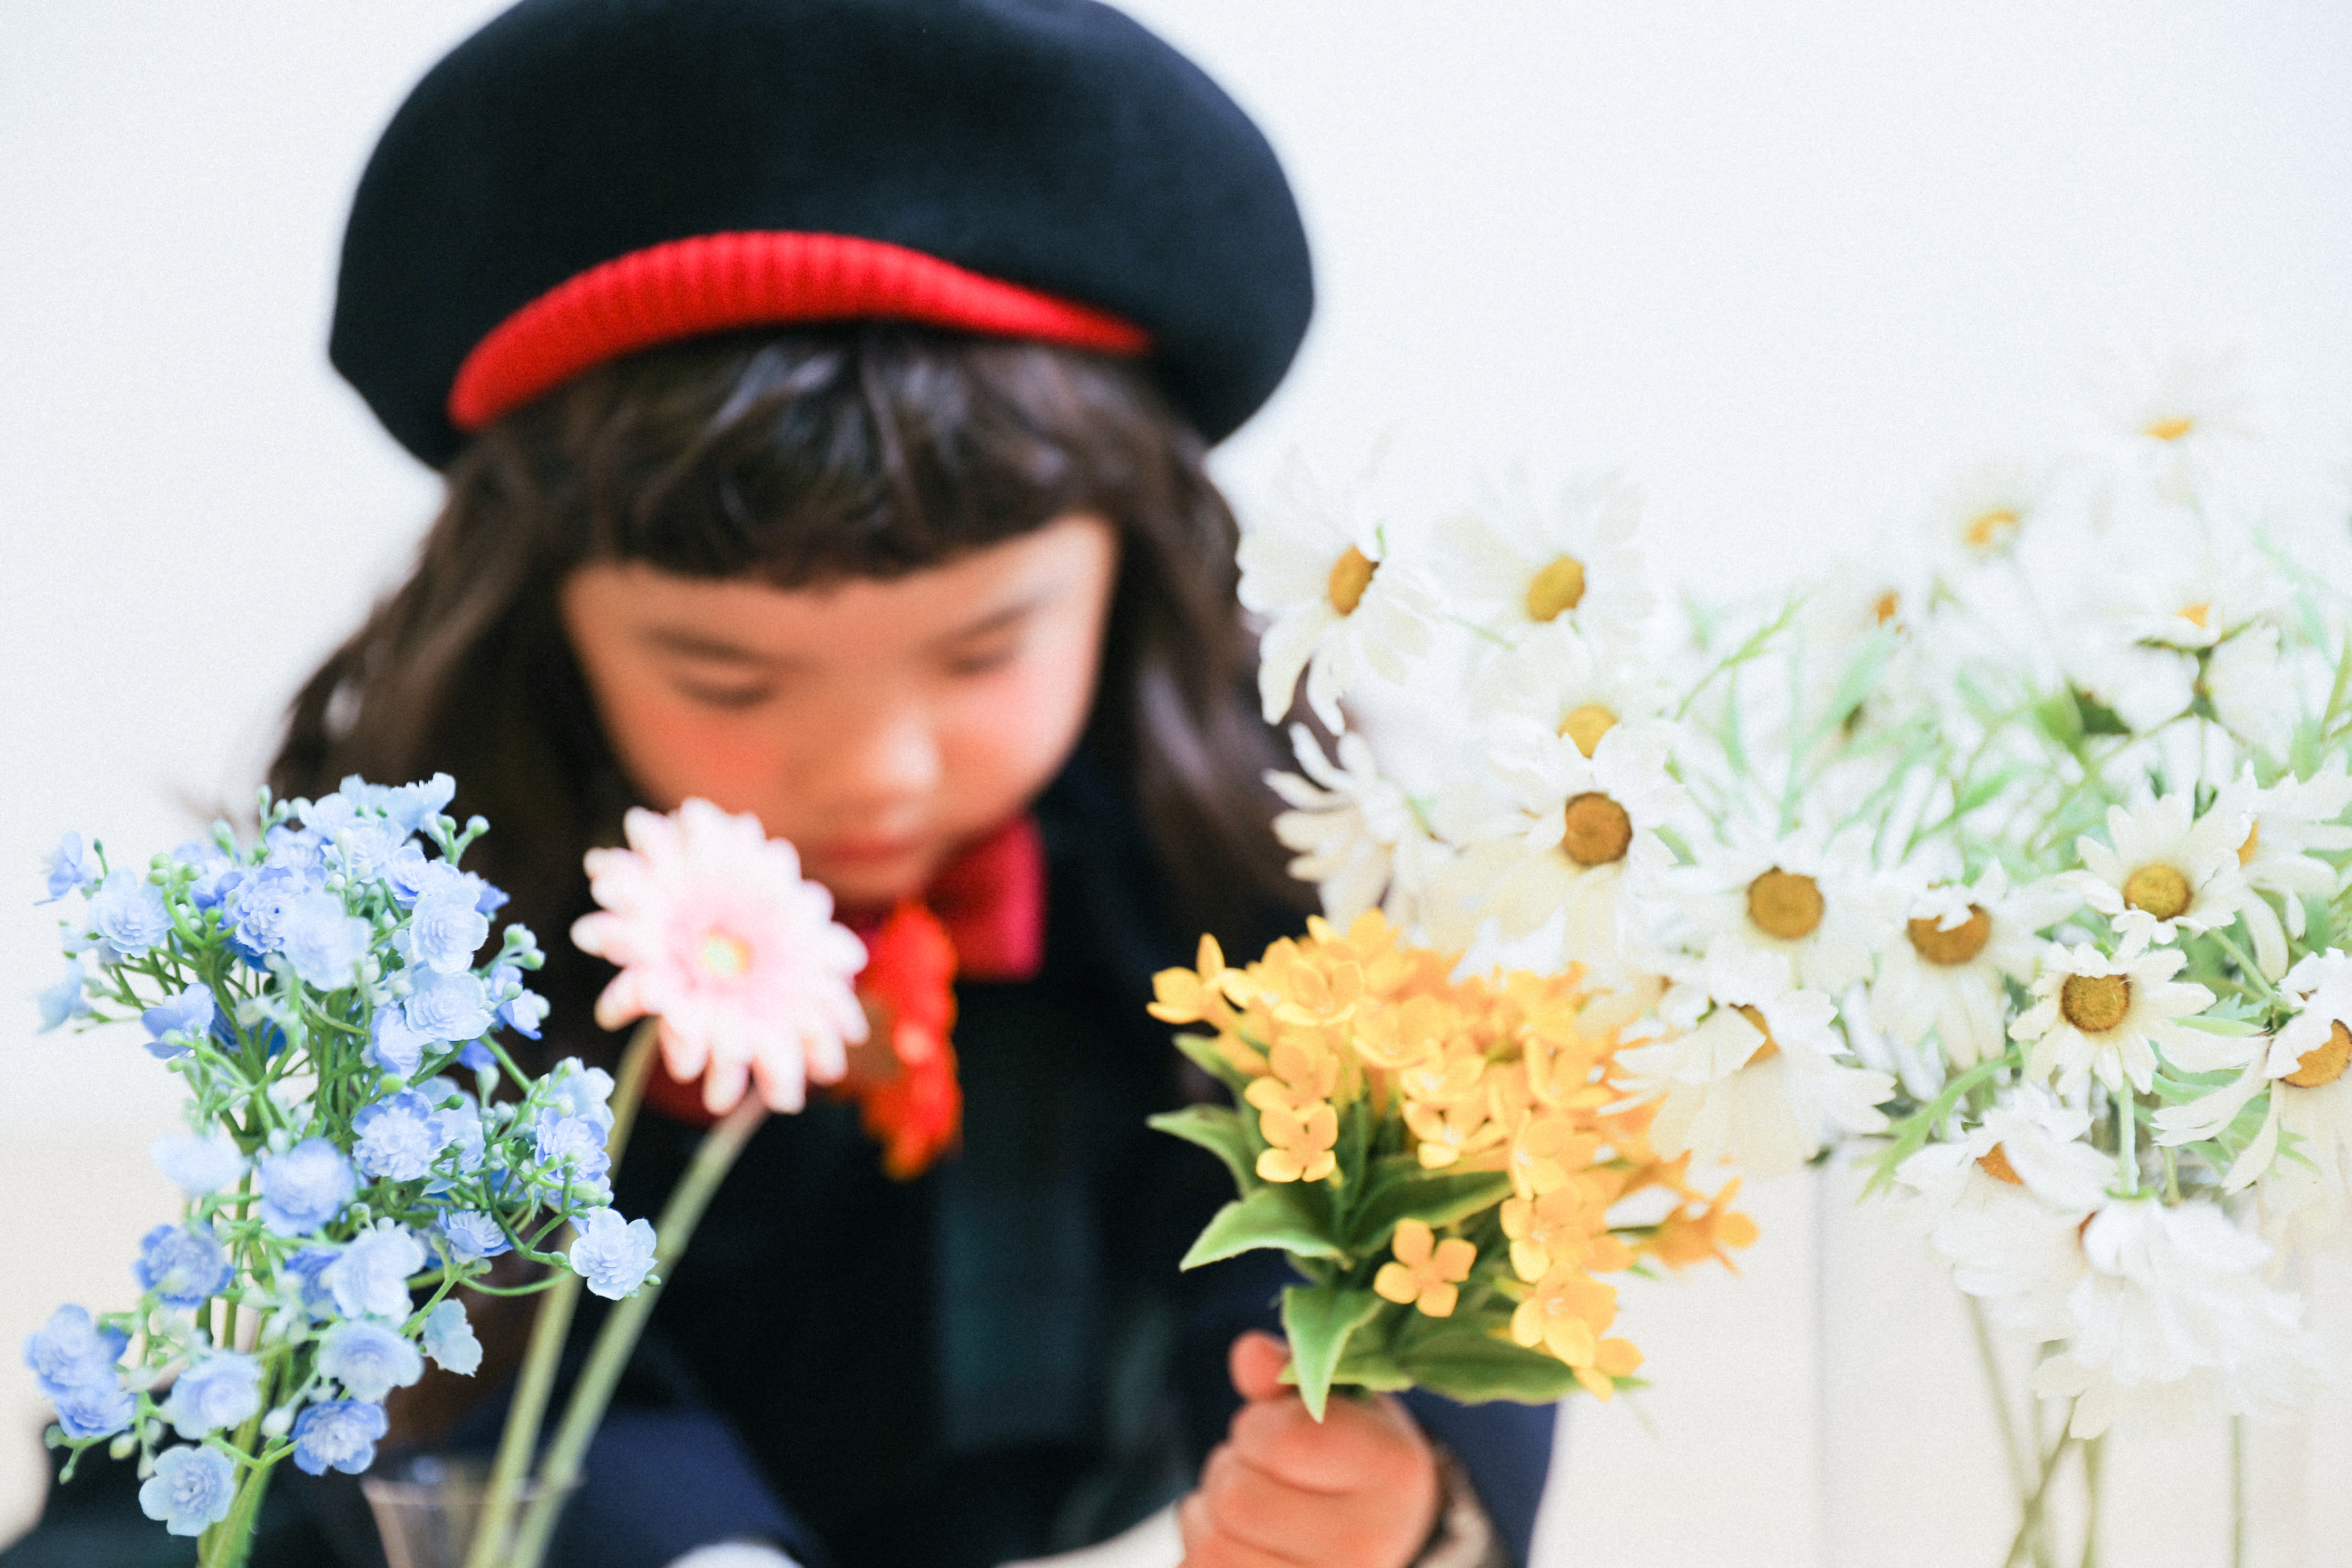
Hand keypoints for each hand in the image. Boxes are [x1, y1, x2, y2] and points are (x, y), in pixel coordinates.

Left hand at [1177, 1330, 1439, 1567]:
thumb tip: (1249, 1354)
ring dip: (1211, 1519)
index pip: (1287, 1440)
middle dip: (1230, 1471)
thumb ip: (1287, 1375)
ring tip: (1252, 1513)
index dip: (1259, 1426)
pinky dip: (1201, 1555)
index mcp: (1393, 1473)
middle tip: (1260, 1473)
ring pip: (1212, 1548)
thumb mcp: (1334, 1406)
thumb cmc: (1347, 1461)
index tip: (1275, 1430)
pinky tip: (1242, 1548)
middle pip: (1237, 1498)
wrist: (1378, 1538)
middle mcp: (1370, 1547)